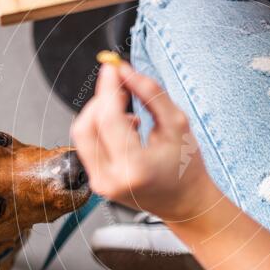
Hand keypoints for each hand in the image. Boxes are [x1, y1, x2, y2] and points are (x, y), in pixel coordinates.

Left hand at [71, 61, 219, 221]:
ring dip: (99, 114)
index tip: (112, 67)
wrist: (186, 203)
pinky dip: (100, 129)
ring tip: (128, 113)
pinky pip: (87, 146)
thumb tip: (124, 70)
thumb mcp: (177, 124)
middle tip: (119, 86)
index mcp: (135, 168)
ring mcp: (101, 184)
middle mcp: (111, 179)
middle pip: (86, 126)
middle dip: (100, 100)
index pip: (108, 118)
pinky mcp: (96, 183)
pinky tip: (124, 129)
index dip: (108, 88)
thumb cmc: (187, 168)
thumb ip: (150, 93)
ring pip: (82, 135)